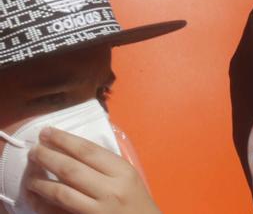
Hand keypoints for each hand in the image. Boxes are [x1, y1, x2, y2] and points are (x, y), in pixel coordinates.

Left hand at [25, 126, 159, 213]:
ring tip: (30, 175)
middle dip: (47, 157)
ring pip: (61, 193)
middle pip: (71, 169)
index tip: (47, 132)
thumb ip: (106, 164)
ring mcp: (97, 210)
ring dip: (41, 183)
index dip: (64, 140)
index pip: (88, 151)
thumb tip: (73, 150)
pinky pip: (58, 213)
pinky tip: (35, 197)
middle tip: (33, 150)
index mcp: (123, 172)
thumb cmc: (137, 201)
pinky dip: (43, 205)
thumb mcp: (129, 177)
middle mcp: (110, 190)